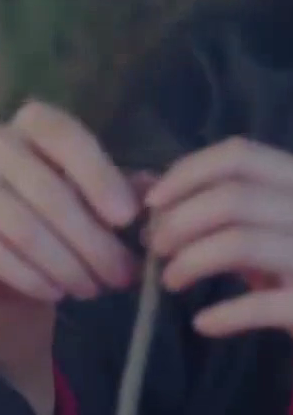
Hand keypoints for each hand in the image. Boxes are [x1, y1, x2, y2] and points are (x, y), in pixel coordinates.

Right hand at [0, 101, 139, 302]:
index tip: (129, 218)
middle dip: (93, 240)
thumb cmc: (60, 203)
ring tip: (96, 287)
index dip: (99, 177)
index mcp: (34, 123)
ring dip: (67, 265)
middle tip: (123, 273)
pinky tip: (59, 292)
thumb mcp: (93, 185)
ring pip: (24, 229)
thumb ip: (123, 185)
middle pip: (49, 192)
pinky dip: (33, 277)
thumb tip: (155, 192)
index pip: (67, 138)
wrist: (3, 238)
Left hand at [145, 137, 292, 400]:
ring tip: (168, 280)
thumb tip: (160, 199)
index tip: (152, 202)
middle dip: (181, 219)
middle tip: (155, 247)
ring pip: (242, 240)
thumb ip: (240, 219)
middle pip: (237, 195)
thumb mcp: (291, 242)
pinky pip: (261, 304)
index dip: (189, 171)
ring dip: (190, 260)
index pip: (245, 155)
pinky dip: (221, 314)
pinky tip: (202, 323)